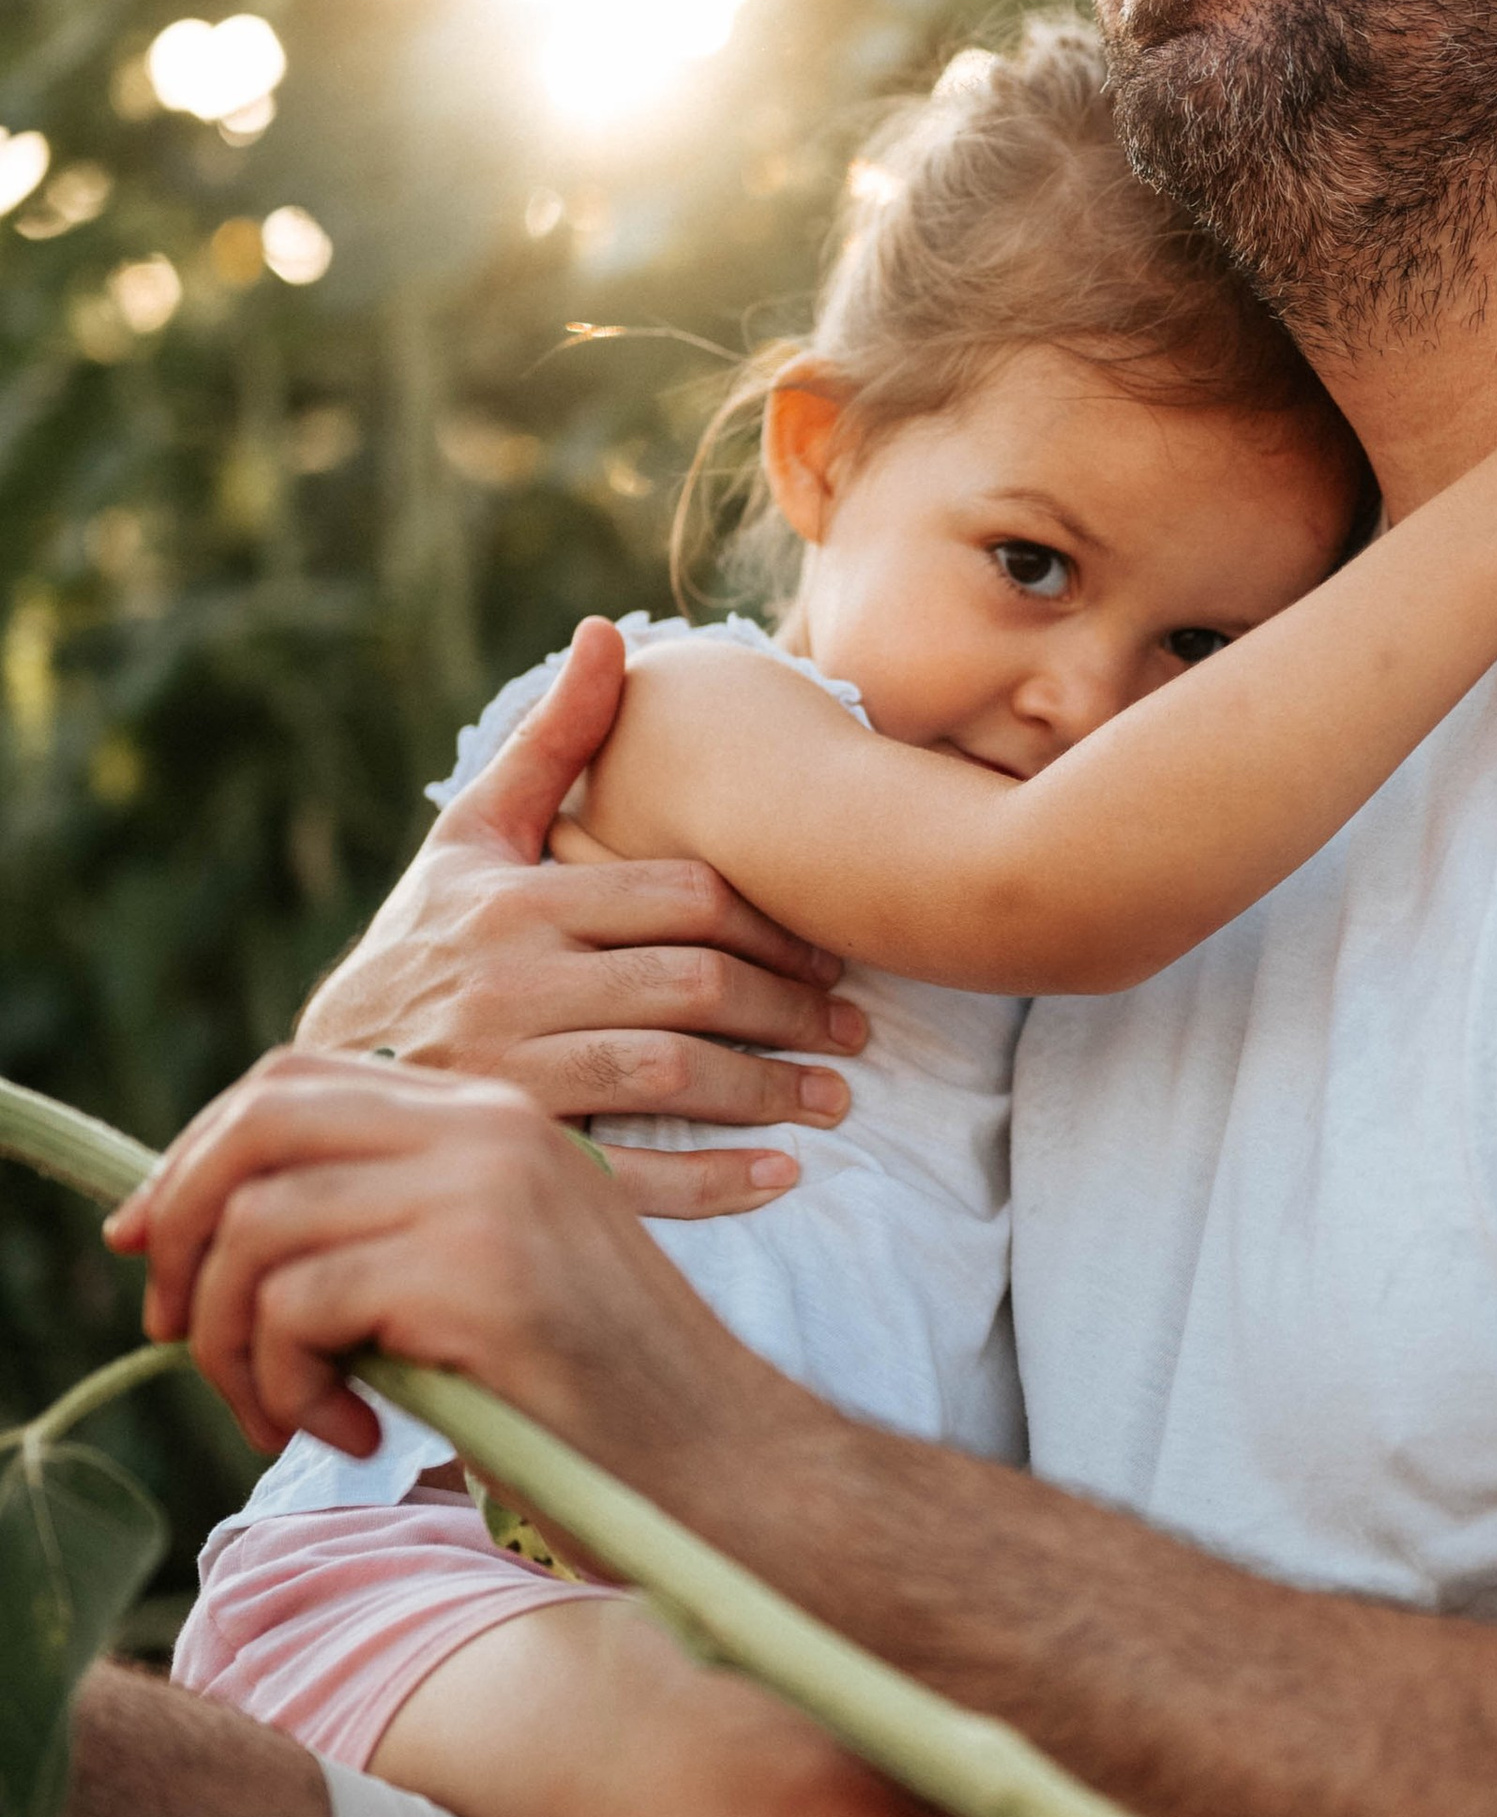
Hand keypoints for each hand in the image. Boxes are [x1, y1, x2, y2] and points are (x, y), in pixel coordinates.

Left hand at [105, 1046, 763, 1476]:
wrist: (718, 1460)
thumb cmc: (594, 1393)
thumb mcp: (482, 1272)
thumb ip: (385, 1224)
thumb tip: (210, 1238)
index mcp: (493, 1111)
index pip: (290, 1079)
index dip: (196, 1156)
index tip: (153, 1249)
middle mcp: (489, 1125)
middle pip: (256, 1124)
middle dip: (182, 1232)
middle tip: (177, 1334)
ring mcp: (485, 1192)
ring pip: (259, 1227)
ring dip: (232, 1343)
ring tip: (288, 1413)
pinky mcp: (476, 1275)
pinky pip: (299, 1307)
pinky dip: (289, 1386)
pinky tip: (359, 1433)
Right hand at [298, 616, 869, 1215]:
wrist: (318, 1086)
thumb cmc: (417, 947)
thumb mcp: (467, 839)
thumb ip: (547, 743)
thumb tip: (609, 634)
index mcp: (517, 900)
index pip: (684, 898)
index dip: (774, 924)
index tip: (830, 952)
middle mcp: (511, 982)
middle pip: (694, 984)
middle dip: (793, 1007)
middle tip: (858, 1029)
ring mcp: (509, 1073)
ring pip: (674, 1074)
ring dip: (772, 1090)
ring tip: (836, 1096)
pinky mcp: (510, 1154)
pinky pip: (632, 1174)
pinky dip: (715, 1182)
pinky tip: (779, 1175)